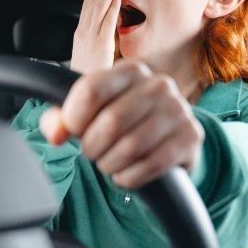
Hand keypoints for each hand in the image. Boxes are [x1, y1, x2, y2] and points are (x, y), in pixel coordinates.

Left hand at [39, 60, 204, 188]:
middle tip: (91, 152)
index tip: (74, 130)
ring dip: (110, 164)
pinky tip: (125, 174)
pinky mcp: (191, 137)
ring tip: (108, 163)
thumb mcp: (86, 115)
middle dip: (92, 146)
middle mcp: (158, 84)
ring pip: (131, 146)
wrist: (164, 138)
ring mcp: (179, 109)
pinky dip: (130, 177)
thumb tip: (56, 134)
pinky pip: (152, 164)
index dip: (73, 118)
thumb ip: (60, 119)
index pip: (91, 90)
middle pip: (111, 121)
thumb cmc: (117, 121)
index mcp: (130, 70)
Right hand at [70, 0, 121, 73]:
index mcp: (80, 35)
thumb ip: (97, 44)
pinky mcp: (100, 45)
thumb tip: (107, 36)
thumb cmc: (88, 80)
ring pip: (99, 7)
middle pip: (91, 1)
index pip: (87, 5)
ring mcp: (90, 37)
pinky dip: (113, 6)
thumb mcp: (90, 58)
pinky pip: (107, 21)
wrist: (80, 96)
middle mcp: (83, 32)